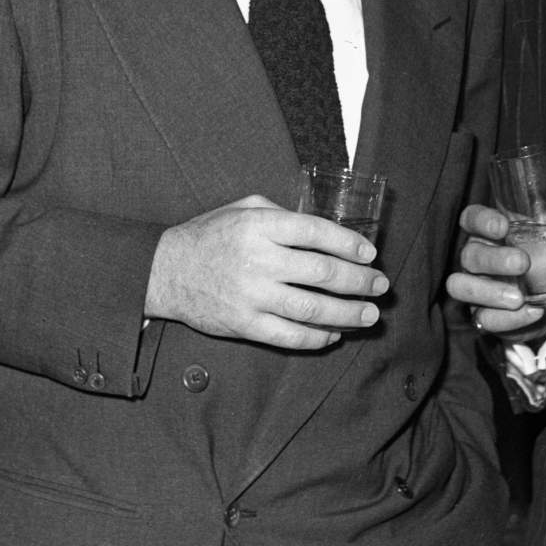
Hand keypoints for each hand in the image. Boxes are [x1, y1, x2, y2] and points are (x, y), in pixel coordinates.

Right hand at [146, 194, 387, 348]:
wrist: (165, 272)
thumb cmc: (209, 236)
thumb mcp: (242, 209)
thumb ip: (281, 214)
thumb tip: (323, 228)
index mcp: (260, 226)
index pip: (317, 233)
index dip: (350, 244)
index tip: (370, 253)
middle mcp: (258, 260)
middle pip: (322, 273)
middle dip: (359, 281)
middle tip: (380, 285)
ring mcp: (251, 296)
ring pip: (312, 308)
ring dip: (347, 313)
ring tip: (369, 315)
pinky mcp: (244, 325)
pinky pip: (289, 336)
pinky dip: (317, 337)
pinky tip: (333, 334)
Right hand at [446, 201, 545, 334]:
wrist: (543, 301)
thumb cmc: (543, 258)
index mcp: (487, 233)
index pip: (471, 219)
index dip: (481, 220)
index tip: (503, 226)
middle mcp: (474, 258)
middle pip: (469, 254)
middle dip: (494, 259)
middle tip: (523, 263)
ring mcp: (474, 288)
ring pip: (461, 287)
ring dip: (490, 292)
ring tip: (518, 297)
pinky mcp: (482, 315)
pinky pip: (483, 319)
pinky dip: (508, 319)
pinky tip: (532, 313)